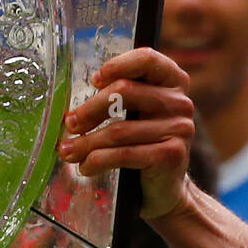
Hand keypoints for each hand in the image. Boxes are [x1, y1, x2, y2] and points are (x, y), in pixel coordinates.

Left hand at [56, 47, 195, 220]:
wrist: (164, 188)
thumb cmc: (142, 145)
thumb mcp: (134, 115)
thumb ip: (115, 99)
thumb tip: (72, 110)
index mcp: (172, 81)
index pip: (147, 59)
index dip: (118, 65)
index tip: (94, 80)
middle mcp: (180, 102)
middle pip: (125, 91)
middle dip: (89, 109)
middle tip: (69, 124)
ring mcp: (180, 128)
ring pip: (119, 129)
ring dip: (86, 142)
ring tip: (67, 152)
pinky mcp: (171, 154)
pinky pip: (124, 154)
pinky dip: (98, 161)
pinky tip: (86, 167)